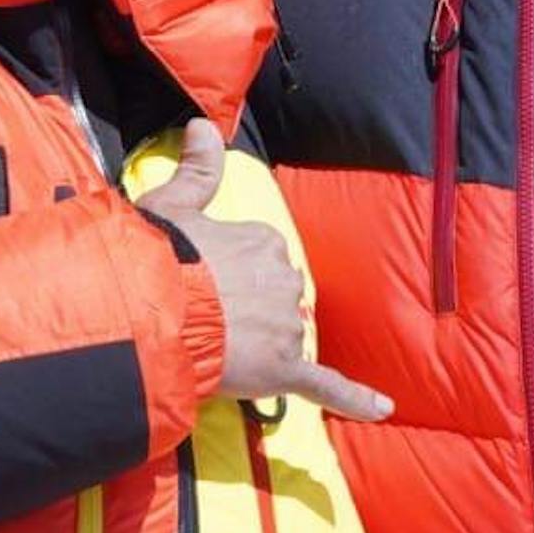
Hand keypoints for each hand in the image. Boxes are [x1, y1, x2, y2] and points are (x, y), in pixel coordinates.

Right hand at [137, 121, 392, 422]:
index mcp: (264, 241)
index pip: (262, 259)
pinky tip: (381, 407)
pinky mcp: (284, 369)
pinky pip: (325, 385)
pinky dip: (353, 397)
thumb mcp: (174, 203)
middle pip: (278, 299)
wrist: (152, 313)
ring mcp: (286, 325)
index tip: (205, 283)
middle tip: (207, 318)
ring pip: (285, 340)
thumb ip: (199, 167)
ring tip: (215, 347)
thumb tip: (204, 124)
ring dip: (260, 349)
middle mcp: (284, 279)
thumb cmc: (159, 259)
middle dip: (251, 312)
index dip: (233, 276)